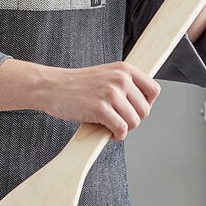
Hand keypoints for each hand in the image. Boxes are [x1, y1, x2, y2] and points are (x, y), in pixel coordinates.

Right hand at [40, 62, 160, 140]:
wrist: (51, 87)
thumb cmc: (76, 85)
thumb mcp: (105, 75)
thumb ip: (124, 85)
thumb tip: (143, 106)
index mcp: (124, 69)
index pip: (154, 90)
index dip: (146, 104)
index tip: (134, 109)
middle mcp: (120, 79)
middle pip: (145, 111)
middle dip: (133, 119)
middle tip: (117, 119)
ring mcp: (111, 93)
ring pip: (134, 122)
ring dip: (124, 129)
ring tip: (111, 125)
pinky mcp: (100, 109)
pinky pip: (121, 130)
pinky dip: (117, 136)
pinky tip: (108, 132)